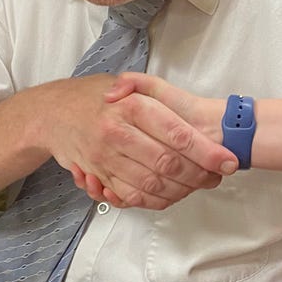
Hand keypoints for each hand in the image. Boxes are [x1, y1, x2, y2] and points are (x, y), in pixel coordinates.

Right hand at [44, 75, 229, 209]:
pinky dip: (157, 200)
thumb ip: (157, 90)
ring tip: (202, 183)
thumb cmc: (98, 96)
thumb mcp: (128, 82)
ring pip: (152, 185)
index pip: (177, 134)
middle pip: (167, 164)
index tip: (228, 161)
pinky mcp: (99, 176)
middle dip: (199, 174)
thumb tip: (191, 115)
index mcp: (131, 106)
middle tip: (219, 175)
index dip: (206, 152)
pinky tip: (175, 192)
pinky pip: (132, 197)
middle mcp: (117, 133)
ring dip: (183, 189)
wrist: (53, 113)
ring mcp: (105, 158)